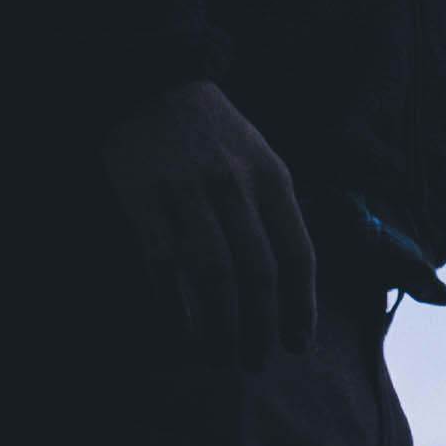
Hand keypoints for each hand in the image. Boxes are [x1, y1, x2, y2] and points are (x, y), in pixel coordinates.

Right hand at [98, 77, 317, 365]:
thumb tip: (293, 284)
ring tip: (222, 356)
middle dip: (262, 327)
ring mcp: (187, 192)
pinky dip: (172, 304)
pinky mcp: (144, 199)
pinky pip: (162, 265)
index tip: (298, 344)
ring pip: (213, 275)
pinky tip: (179, 328)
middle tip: (257, 362)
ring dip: (221, 326)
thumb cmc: (212, 132)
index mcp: (272, 177)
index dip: (301, 306)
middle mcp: (234, 185)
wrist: (149, 83)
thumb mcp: (260, 157)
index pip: (297, 253)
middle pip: (258, 273)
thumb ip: (276, 210)